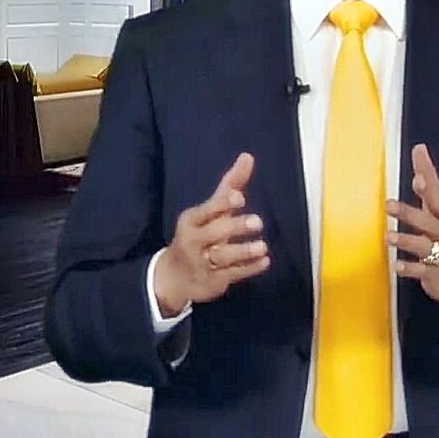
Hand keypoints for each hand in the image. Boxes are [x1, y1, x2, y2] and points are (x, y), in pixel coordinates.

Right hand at [153, 152, 269, 316]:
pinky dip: (249, 269)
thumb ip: (230, 185)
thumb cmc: (198, 235)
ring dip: (244, 251)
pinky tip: (264, 262)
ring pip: (223, 256)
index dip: (222, 203)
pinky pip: (232, 275)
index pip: (206, 210)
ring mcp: (202, 263)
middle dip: (235, 227)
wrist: (174, 276)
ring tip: (262, 247)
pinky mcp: (212, 281)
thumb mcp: (211, 211)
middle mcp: (194, 240)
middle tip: (258, 222)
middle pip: (215, 232)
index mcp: (192, 220)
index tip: (239, 197)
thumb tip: (248, 156)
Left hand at [387, 144, 438, 308]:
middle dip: (408, 213)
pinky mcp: (433, 274)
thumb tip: (418, 148)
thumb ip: (428, 181)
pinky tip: (397, 265)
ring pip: (422, 246)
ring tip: (388, 236)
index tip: (417, 177)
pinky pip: (420, 271)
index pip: (437, 198)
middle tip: (388, 204)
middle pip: (427, 222)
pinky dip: (408, 268)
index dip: (427, 188)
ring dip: (405, 240)